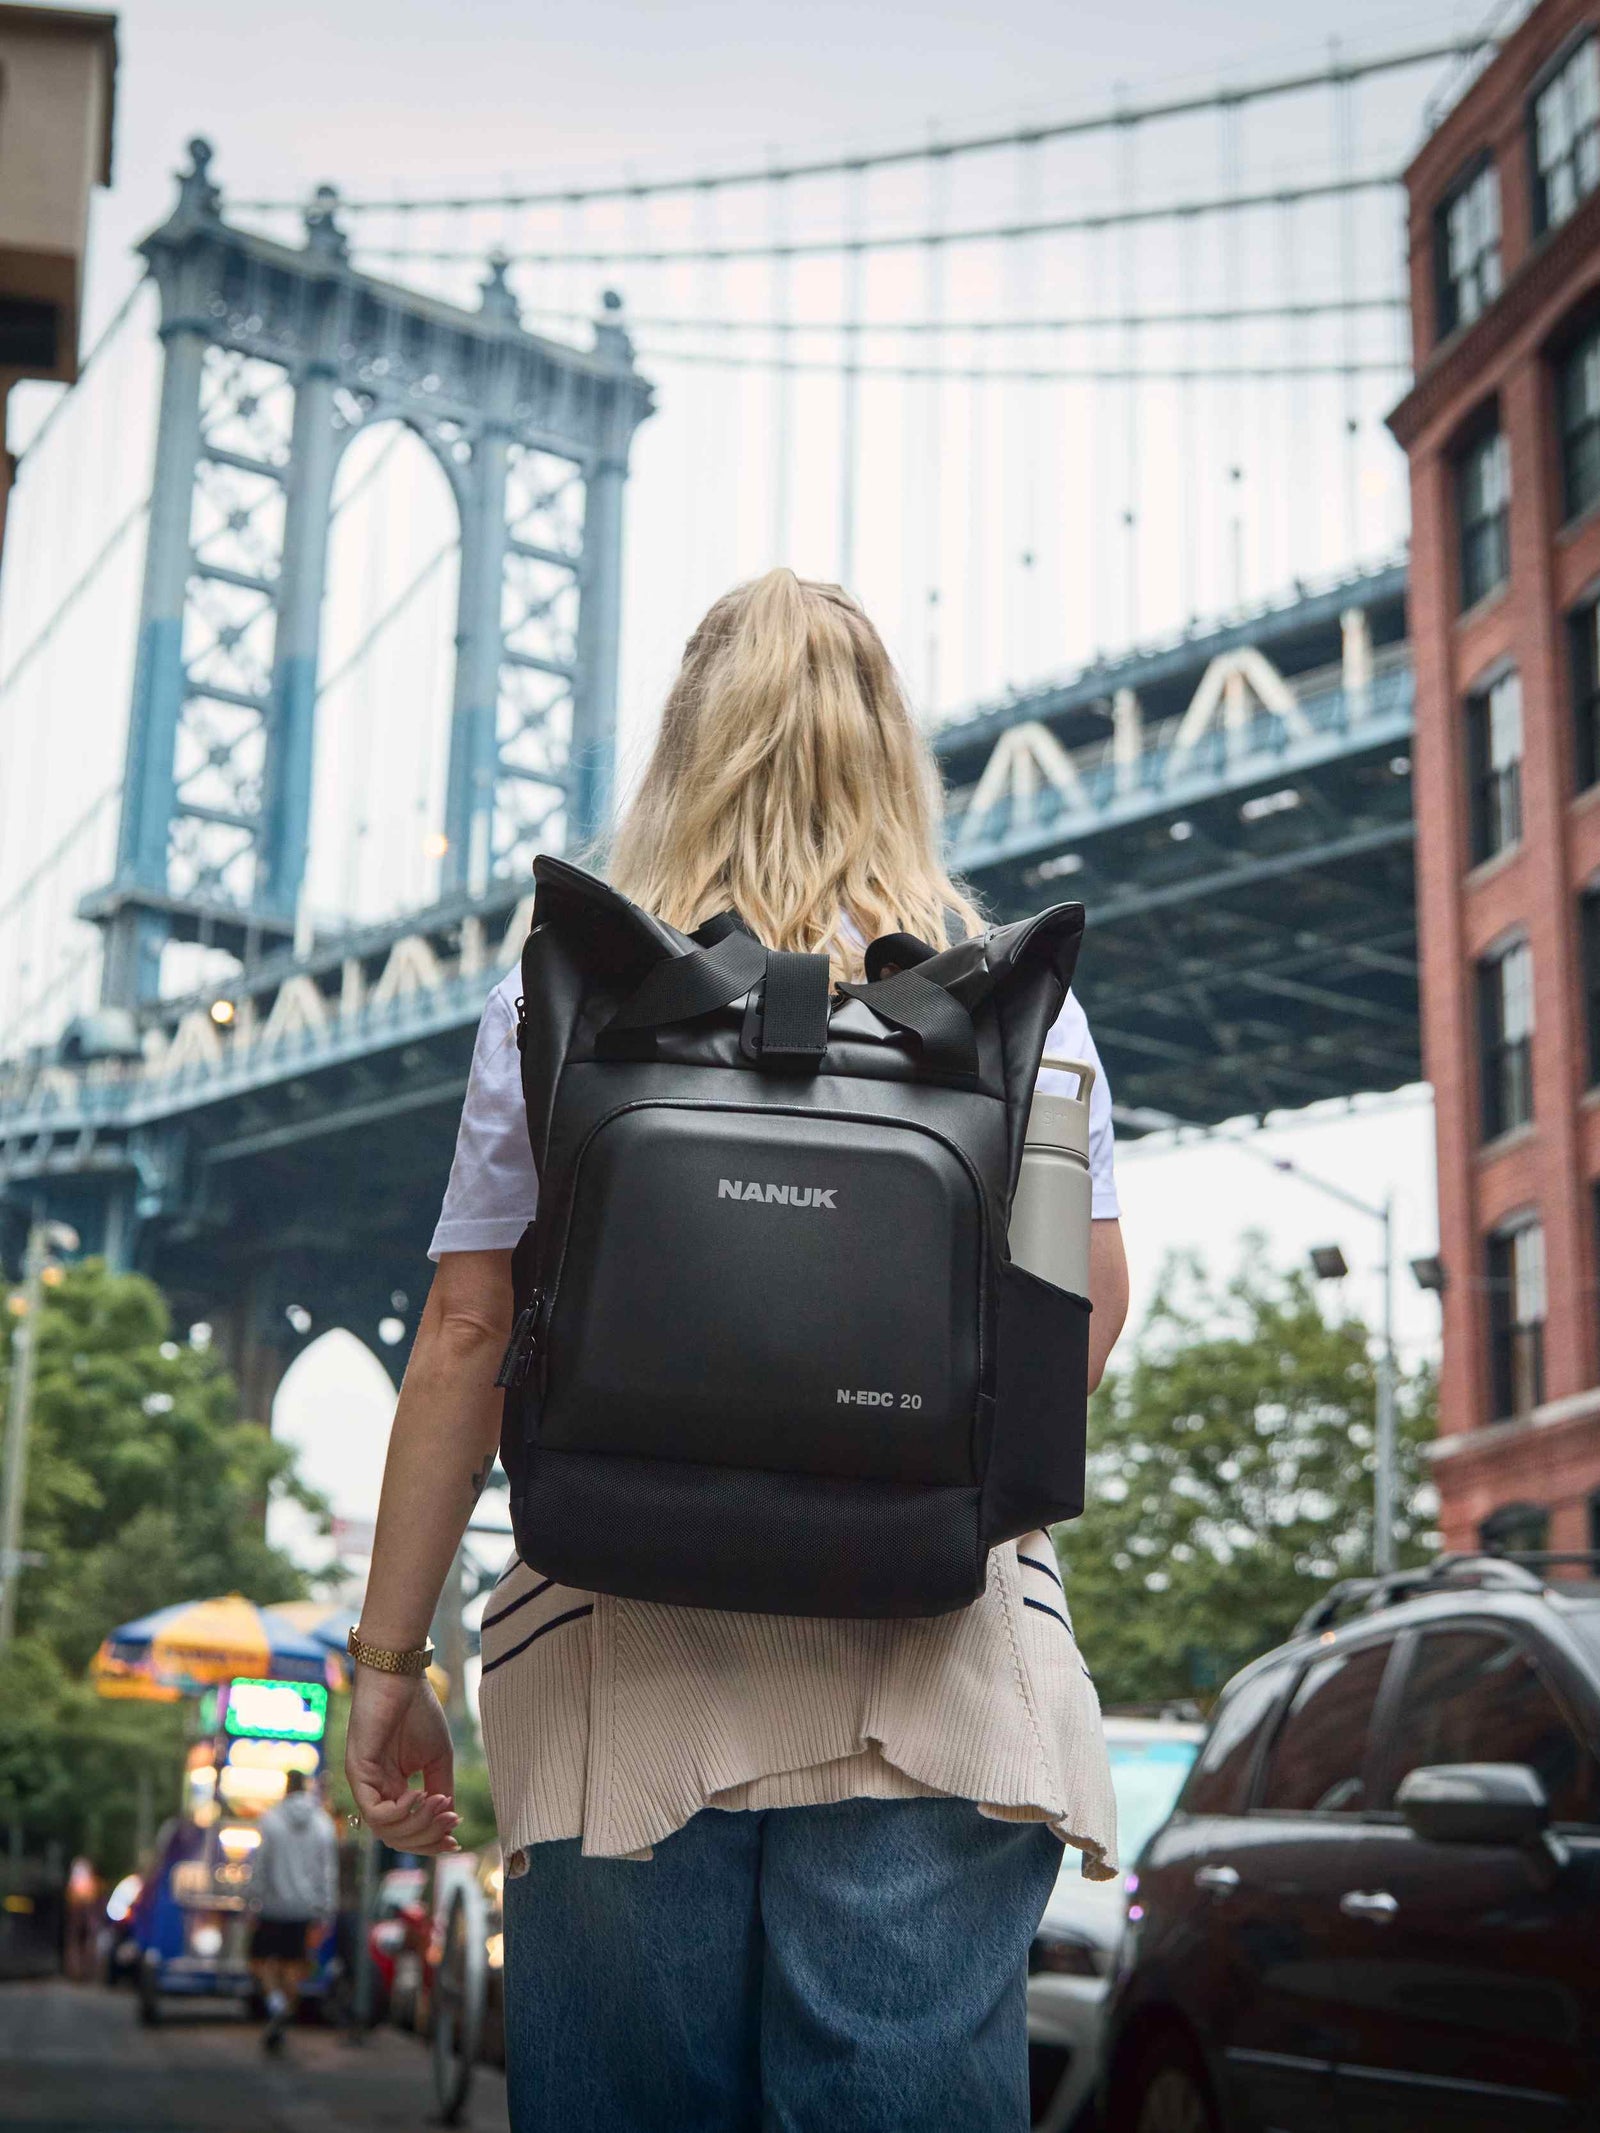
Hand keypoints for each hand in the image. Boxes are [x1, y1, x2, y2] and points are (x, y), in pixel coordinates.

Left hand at [344, 1670, 460, 1855]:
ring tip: (440, 1805)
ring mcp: (364, 1783)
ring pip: (385, 1831)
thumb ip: (440, 1790)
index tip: (456, 1838)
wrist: (401, 1677)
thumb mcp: (437, 1758)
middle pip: (396, 1837)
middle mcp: (376, 1790)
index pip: (406, 1830)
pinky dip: (400, 1812)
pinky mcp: (358, 1773)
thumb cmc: (419, 1711)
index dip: (430, 1840)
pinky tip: (419, 1795)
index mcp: (393, 1788)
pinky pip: (375, 1812)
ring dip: (418, 1825)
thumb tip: (448, 1821)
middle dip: (427, 1837)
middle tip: (452, 1822)